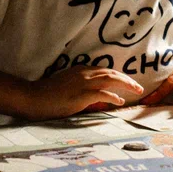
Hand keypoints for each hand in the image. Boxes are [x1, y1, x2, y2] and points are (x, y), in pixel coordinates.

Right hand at [22, 67, 144, 120]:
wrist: (33, 98)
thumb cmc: (47, 94)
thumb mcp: (66, 85)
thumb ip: (80, 87)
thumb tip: (94, 95)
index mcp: (80, 70)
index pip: (105, 70)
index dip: (119, 75)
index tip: (128, 82)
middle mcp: (84, 74)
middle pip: (112, 73)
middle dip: (127, 79)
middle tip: (139, 87)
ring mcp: (83, 84)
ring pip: (111, 80)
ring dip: (126, 85)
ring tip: (136, 91)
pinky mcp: (81, 95)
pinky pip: (102, 94)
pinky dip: (113, 97)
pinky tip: (120, 101)